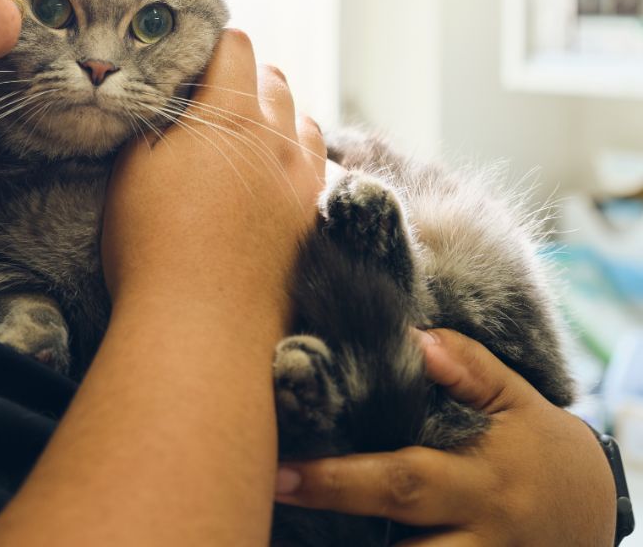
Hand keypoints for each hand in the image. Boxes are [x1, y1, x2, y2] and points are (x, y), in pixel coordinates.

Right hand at [102, 29, 324, 335]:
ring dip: (277, 116)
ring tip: (244, 136)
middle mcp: (278, 140)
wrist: (201, 328)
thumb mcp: (132, 168)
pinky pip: (319, 168)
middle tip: (210, 99)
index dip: (210, 43)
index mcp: (232, 115)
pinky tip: (274, 176)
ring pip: (302, 121)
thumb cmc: (153, 243)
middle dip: (244, 77)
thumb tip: (166, 98)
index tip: (190, 58)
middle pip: (273, 80)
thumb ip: (155, 120)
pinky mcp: (312, 220)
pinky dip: (298, 158)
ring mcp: (303, 181)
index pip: (235, 47)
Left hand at [274, 327, 616, 545]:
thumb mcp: (515, 398)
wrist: (590, 511)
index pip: (402, 481)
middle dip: (335, 524)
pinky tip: (328, 539)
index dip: (340, 481)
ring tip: (284, 532)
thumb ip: (468, 365)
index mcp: (480, 481)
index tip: (283, 473)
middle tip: (273, 499)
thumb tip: (414, 337)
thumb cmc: (537, 445)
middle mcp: (476, 536)